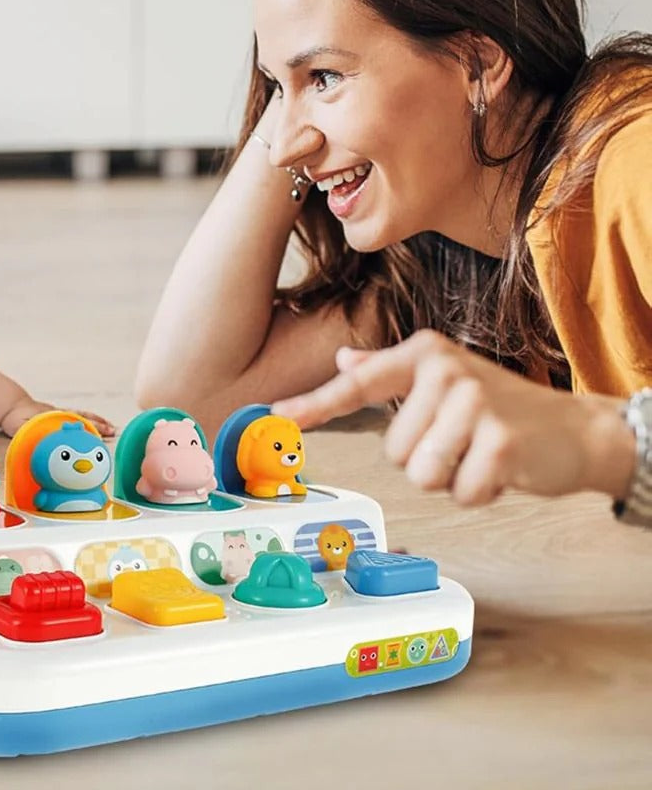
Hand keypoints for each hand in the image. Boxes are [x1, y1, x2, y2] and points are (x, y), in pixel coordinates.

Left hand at [0, 397, 116, 438]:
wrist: (12, 407)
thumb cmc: (17, 419)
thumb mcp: (21, 428)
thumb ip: (30, 434)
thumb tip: (39, 443)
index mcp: (52, 416)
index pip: (72, 420)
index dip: (85, 426)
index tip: (96, 434)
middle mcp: (61, 414)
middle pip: (82, 418)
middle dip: (97, 425)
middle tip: (111, 432)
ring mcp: (63, 414)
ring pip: (84, 417)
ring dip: (98, 423)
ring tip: (112, 430)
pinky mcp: (62, 416)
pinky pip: (80, 417)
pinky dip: (91, 421)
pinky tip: (99, 427)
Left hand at [271, 330, 630, 504]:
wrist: (572, 430)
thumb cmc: (497, 408)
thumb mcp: (441, 381)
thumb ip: (388, 373)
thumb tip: (344, 358)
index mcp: (423, 355)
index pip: (357, 384)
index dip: (314, 404)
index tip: (276, 414)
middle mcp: (444, 370)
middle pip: (393, 451)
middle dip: (425, 459)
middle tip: (462, 441)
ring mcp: (474, 402)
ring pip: (421, 474)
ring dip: (450, 478)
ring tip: (478, 453)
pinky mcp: (502, 440)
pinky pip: (460, 491)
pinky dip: (478, 493)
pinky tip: (500, 469)